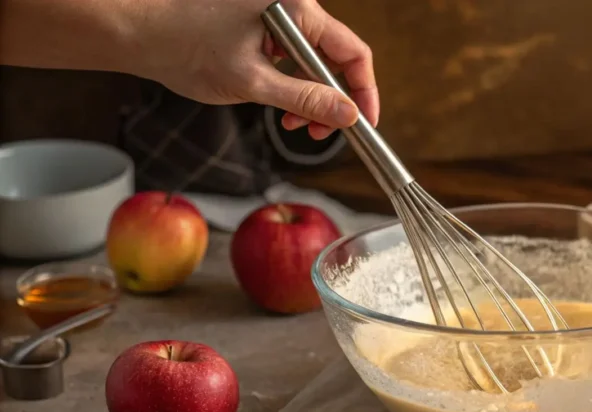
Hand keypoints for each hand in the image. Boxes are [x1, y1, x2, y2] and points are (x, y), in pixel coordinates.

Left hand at [133, 0, 377, 139]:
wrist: (140, 33)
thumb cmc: (186, 48)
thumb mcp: (252, 82)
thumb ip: (305, 100)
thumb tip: (347, 115)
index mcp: (295, 8)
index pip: (352, 51)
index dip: (363, 90)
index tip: (364, 123)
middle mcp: (291, 5)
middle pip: (335, 57)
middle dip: (332, 100)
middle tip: (321, 133)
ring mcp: (276, 14)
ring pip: (314, 62)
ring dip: (311, 97)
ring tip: (294, 124)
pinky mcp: (262, 25)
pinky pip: (293, 57)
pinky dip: (293, 85)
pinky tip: (281, 106)